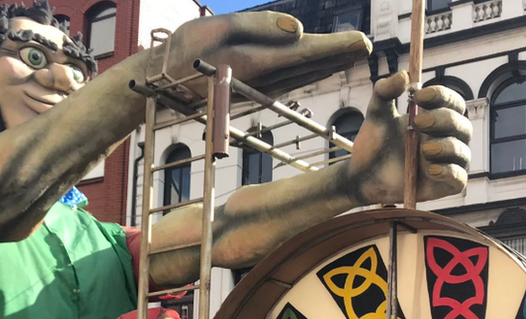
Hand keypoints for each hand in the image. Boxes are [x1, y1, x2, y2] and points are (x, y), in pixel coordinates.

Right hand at [143, 11, 371, 96]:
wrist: (159, 83)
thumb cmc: (183, 50)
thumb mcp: (217, 27)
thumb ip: (259, 25)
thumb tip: (298, 29)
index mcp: (258, 62)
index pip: (307, 53)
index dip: (337, 47)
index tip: (363, 43)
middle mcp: (264, 78)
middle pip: (310, 66)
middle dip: (340, 56)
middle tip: (367, 46)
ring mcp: (258, 85)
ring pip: (301, 73)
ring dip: (327, 64)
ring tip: (350, 53)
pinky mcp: (251, 86)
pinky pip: (288, 77)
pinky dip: (307, 70)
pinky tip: (317, 65)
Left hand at [346, 71, 470, 205]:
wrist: (361, 175)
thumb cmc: (374, 143)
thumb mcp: (376, 114)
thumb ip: (385, 91)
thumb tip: (404, 75)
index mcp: (436, 117)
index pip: (452, 102)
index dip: (441, 95)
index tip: (418, 95)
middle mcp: (447, 138)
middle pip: (461, 124)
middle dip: (443, 120)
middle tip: (418, 122)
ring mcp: (448, 163)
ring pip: (462, 151)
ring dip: (447, 147)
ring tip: (424, 148)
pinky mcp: (444, 185)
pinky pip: (459, 179)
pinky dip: (448, 172)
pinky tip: (430, 169)